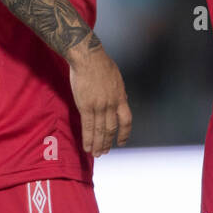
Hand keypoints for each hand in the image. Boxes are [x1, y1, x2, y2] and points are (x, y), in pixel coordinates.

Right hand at [65, 38, 131, 156]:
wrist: (88, 58)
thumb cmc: (101, 64)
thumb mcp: (117, 79)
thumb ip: (119, 93)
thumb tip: (124, 101)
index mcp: (120, 97)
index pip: (126, 120)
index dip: (124, 133)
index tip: (122, 142)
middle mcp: (111, 104)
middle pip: (112, 128)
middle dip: (108, 142)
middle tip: (105, 152)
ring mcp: (99, 106)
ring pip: (100, 130)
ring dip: (98, 144)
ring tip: (96, 154)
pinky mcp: (85, 106)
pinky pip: (87, 126)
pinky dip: (88, 138)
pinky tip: (87, 147)